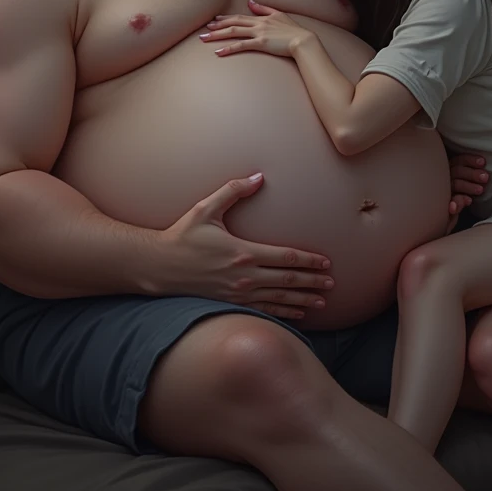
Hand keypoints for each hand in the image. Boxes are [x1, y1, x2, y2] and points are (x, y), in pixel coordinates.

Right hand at [159, 173, 333, 319]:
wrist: (159, 266)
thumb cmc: (182, 235)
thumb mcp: (206, 208)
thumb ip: (234, 191)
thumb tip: (258, 176)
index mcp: (243, 252)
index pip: (285, 257)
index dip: (308, 261)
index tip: (325, 263)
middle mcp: (244, 276)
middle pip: (287, 280)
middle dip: (312, 282)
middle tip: (332, 284)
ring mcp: (238, 294)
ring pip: (279, 299)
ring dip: (303, 300)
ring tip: (322, 301)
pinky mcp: (231, 304)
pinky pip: (264, 311)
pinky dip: (283, 313)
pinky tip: (297, 314)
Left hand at [200, 0, 313, 57]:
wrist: (303, 40)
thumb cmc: (293, 30)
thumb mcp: (279, 15)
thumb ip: (264, 8)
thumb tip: (251, 2)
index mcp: (261, 18)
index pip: (239, 17)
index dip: (225, 19)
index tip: (214, 20)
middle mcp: (257, 24)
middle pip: (232, 23)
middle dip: (216, 26)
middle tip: (204, 30)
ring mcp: (258, 33)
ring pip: (233, 32)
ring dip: (217, 36)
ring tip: (204, 39)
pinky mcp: (261, 43)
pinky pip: (241, 45)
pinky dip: (228, 48)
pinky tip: (218, 52)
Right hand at [448, 153, 488, 216]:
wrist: (449, 217)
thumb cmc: (463, 196)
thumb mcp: (466, 183)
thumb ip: (471, 175)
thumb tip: (484, 163)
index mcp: (449, 170)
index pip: (458, 161)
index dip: (470, 160)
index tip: (483, 162)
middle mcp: (444, 178)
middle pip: (456, 171)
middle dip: (472, 173)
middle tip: (486, 177)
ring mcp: (442, 191)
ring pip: (454, 184)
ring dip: (468, 186)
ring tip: (480, 190)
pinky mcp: (443, 205)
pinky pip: (450, 201)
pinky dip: (458, 201)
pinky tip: (469, 201)